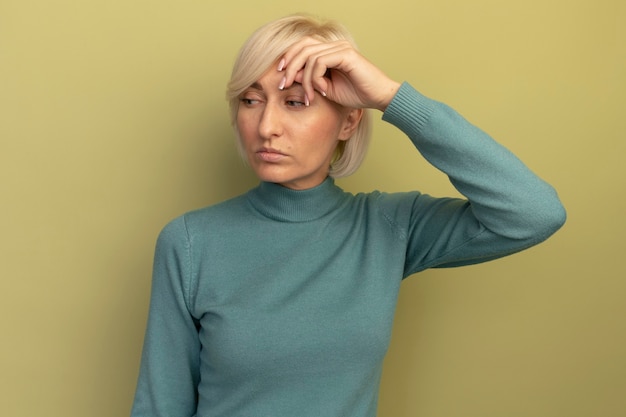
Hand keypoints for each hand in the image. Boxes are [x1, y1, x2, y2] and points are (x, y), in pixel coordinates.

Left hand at [277, 38, 400, 110]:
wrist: (378, 97)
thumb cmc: (356, 94)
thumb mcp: (326, 89)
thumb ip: (310, 80)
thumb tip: (291, 75)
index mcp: (330, 51)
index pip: (303, 46)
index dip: (289, 58)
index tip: (280, 75)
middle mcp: (335, 45)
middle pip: (303, 47)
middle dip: (290, 66)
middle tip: (283, 84)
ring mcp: (341, 48)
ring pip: (310, 57)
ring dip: (305, 79)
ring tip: (307, 97)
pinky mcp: (346, 55)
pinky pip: (320, 62)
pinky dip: (315, 78)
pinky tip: (321, 91)